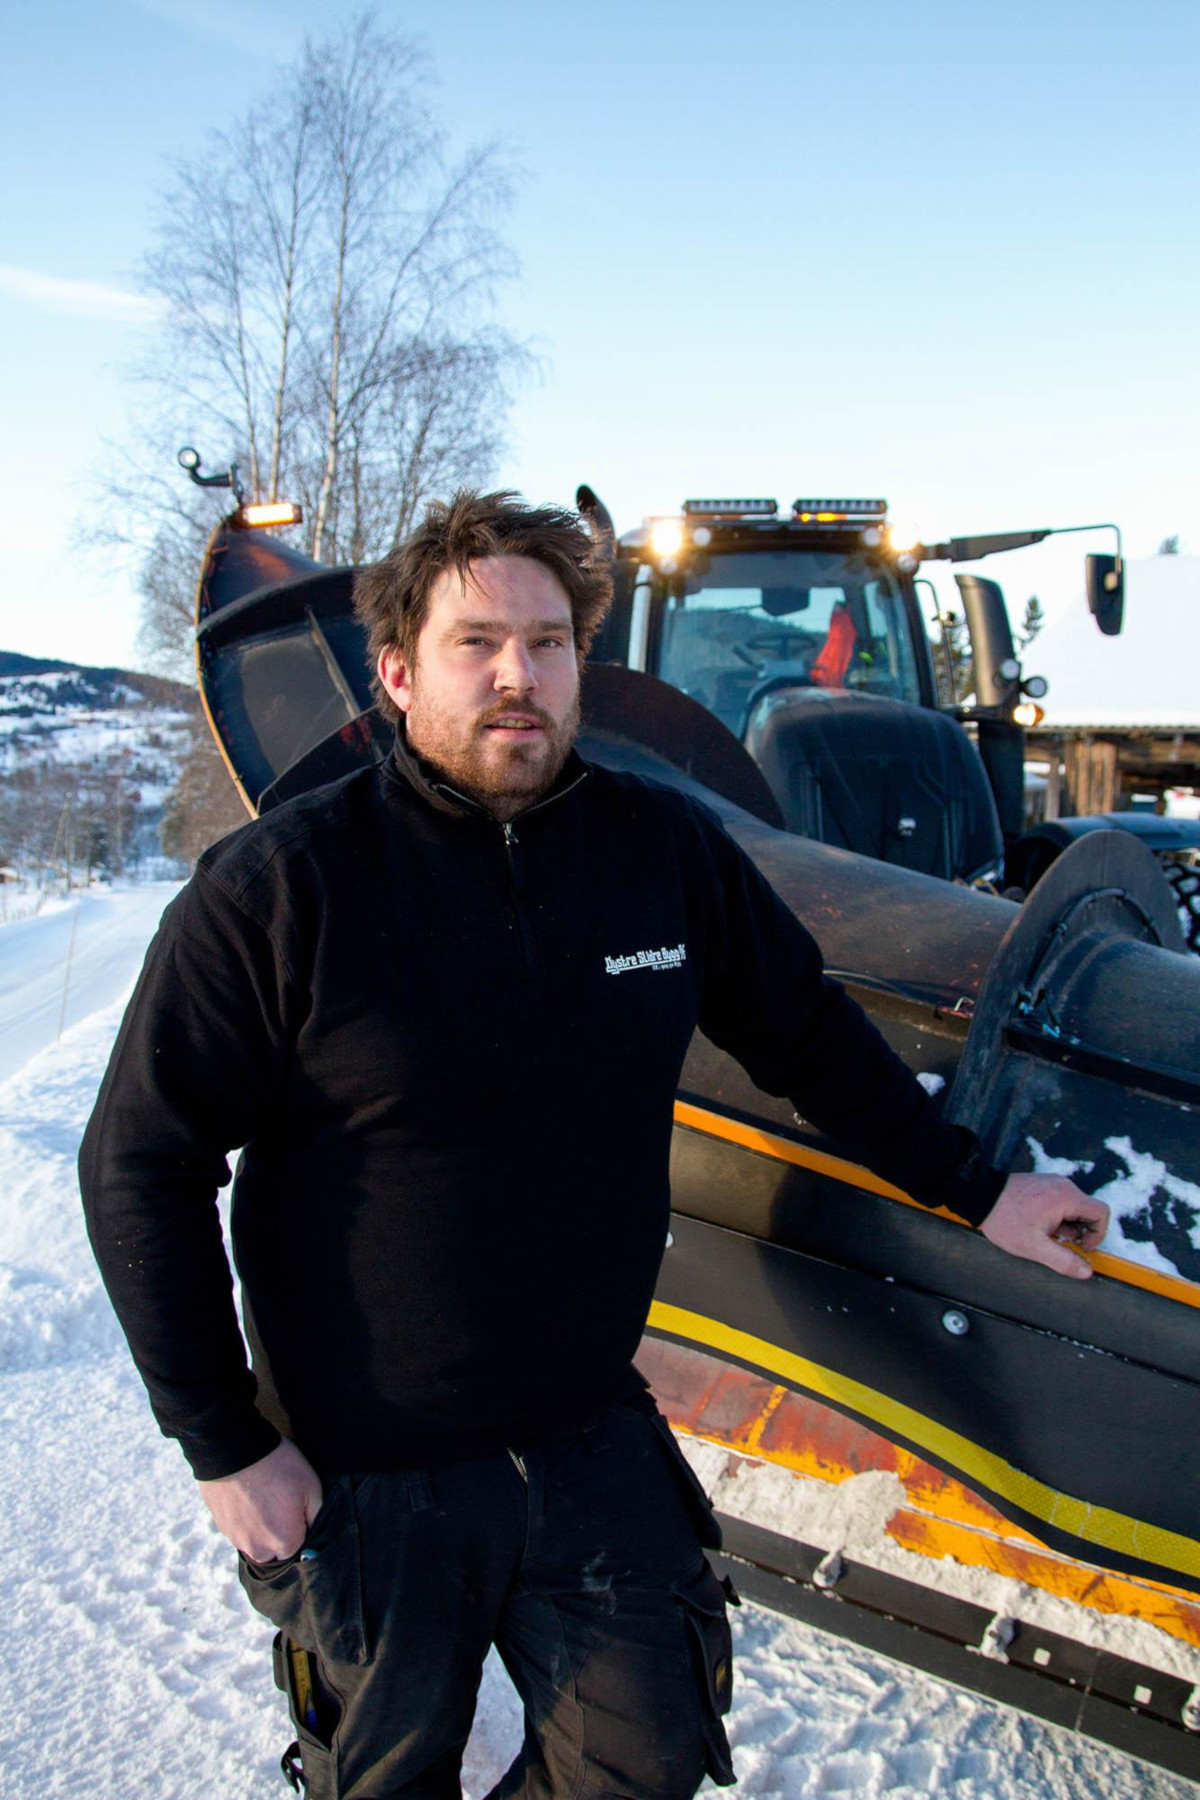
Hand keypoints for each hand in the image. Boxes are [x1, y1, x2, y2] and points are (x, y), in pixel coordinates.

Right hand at [198, 1438, 322, 1560]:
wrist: (233, 1450)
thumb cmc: (277, 1466)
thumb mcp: (311, 1485)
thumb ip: (317, 1516)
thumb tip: (315, 1531)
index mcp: (285, 1542)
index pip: (300, 1548)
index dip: (301, 1527)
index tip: (297, 1507)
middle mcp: (259, 1549)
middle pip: (276, 1550)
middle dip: (280, 1532)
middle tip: (280, 1502)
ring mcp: (237, 1539)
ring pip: (255, 1542)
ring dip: (261, 1528)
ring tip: (263, 1498)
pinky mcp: (222, 1527)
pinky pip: (239, 1531)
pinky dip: (244, 1519)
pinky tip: (248, 1497)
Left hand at [979, 1173, 1108, 1278]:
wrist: (979, 1196)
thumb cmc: (1005, 1219)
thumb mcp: (1034, 1247)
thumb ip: (1063, 1260)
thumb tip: (1086, 1271)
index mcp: (1066, 1197)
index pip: (1101, 1213)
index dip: (1097, 1234)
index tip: (1080, 1247)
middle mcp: (1063, 1186)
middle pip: (1088, 1211)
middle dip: (1079, 1232)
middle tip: (1057, 1243)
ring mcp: (1052, 1183)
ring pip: (1074, 1208)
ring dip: (1066, 1226)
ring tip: (1043, 1234)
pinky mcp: (1043, 1185)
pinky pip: (1061, 1202)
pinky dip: (1056, 1217)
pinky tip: (1037, 1226)